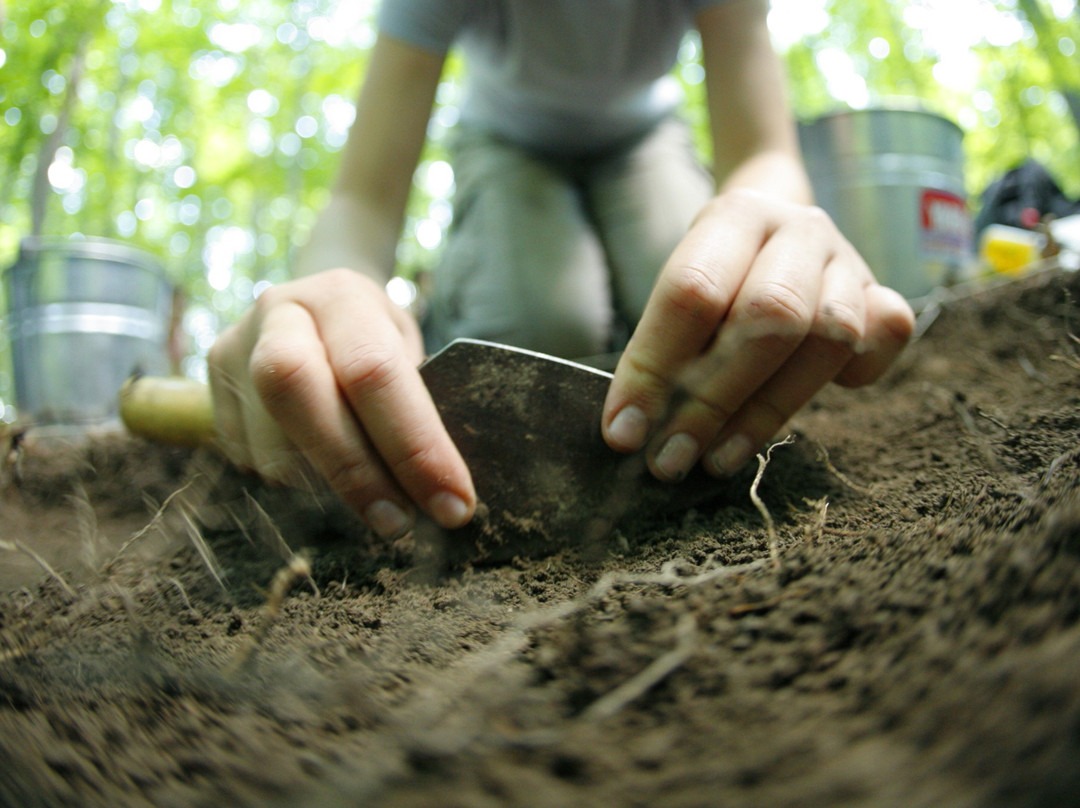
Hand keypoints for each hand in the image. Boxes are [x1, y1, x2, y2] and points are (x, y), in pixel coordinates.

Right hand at [207, 268, 475, 537]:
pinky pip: (247, 458)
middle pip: (297, 394)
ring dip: (325, 488)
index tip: (451, 504)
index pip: (374, 371)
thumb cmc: (377, 339)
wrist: (317, 304)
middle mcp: (280, 313)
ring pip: (269, 441)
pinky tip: (323, 478)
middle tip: (398, 524)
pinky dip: (293, 484)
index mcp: (342, 296)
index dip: (414, 446)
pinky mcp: (211, 384)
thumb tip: (441, 487)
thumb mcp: (407, 350)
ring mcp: (235, 347)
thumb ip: (418, 401)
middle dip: (355, 472)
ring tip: (369, 500)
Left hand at [601, 189, 914, 479]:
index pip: (692, 293)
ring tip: (715, 460)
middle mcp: (798, 230)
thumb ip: (661, 348)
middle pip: (769, 316)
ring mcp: (848, 261)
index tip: (624, 433)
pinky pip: (888, 336)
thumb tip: (629, 429)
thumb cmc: (716, 274)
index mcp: (734, 217)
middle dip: (712, 400)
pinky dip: (856, 376)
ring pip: (827, 339)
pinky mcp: (884, 295)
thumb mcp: (682, 289)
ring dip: (765, 413)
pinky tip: (803, 408)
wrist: (777, 225)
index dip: (654, 368)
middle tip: (670, 459)